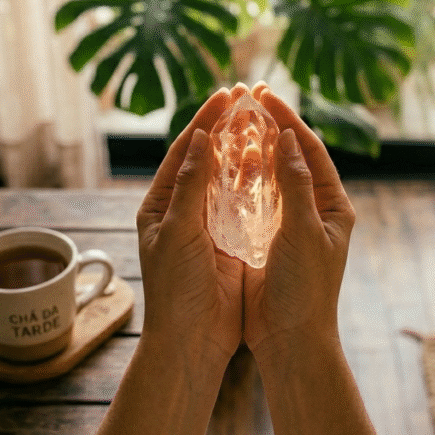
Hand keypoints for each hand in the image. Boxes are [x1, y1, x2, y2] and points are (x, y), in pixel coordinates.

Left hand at [136, 89, 243, 362]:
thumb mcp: (179, 231)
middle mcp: (182, 211)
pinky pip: (245, 206)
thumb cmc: (175, 288)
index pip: (184, 152)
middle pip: (207, 160)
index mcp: (160, 204)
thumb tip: (201, 139)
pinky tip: (274, 165)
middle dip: (228, 129)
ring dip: (245, 152)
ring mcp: (208, 226)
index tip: (227, 96)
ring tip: (265, 124)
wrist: (193, 339)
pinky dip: (258, 184)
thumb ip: (190, 185)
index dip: (206, 121)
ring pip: (229, 180)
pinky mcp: (232, 243)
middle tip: (250, 99)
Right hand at [243, 90, 355, 356]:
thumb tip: (289, 138)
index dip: (287, 120)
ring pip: (268, 176)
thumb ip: (295, 185)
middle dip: (268, 128)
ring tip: (229, 123)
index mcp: (333, 206)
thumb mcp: (303, 232)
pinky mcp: (265, 239)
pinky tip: (219, 164)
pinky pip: (251, 200)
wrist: (290, 338)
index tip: (264, 95)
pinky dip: (237, 180)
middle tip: (244, 99)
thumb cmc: (306, 288)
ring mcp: (288, 224)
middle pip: (289, 157)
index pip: (310, 150)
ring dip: (250, 150)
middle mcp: (313, 210)